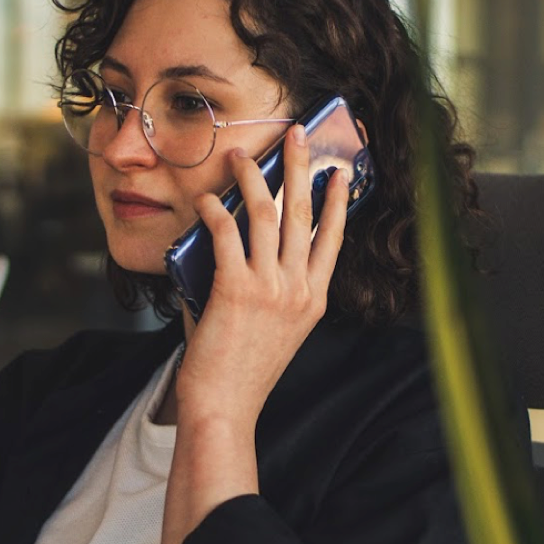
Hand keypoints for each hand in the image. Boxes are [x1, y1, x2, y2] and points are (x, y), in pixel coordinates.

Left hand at [178, 123, 349, 426]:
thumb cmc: (241, 372)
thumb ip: (262, 288)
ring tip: (240, 156)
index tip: (338, 173)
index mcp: (313, 300)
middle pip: (303, 213)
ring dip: (252, 178)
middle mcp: (298, 289)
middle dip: (300, 167)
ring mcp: (270, 288)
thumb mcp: (270, 329)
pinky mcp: (236, 289)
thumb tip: (230, 245)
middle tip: (297, 135)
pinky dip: (213, 211)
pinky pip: (225, 233)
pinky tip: (205, 199)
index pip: (331, 239)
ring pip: (265, 214)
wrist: (224, 408)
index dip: (335, 201)